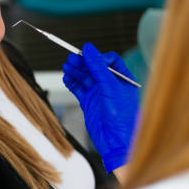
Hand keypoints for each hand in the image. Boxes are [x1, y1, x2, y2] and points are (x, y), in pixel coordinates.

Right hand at [62, 43, 138, 171]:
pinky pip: (78, 88)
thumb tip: (88, 48)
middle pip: (93, 67)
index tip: (87, 56)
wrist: (115, 140)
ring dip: (75, 71)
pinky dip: (71, 83)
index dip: (97, 57)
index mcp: (122, 79)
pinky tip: (67, 79)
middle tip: (71, 59)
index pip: (109, 60)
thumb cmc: (122, 116)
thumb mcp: (110, 87)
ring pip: (84, 77)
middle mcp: (110, 85)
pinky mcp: (88, 103)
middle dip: (82, 63)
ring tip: (66, 67)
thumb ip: (98, 67)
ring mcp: (98, 94)